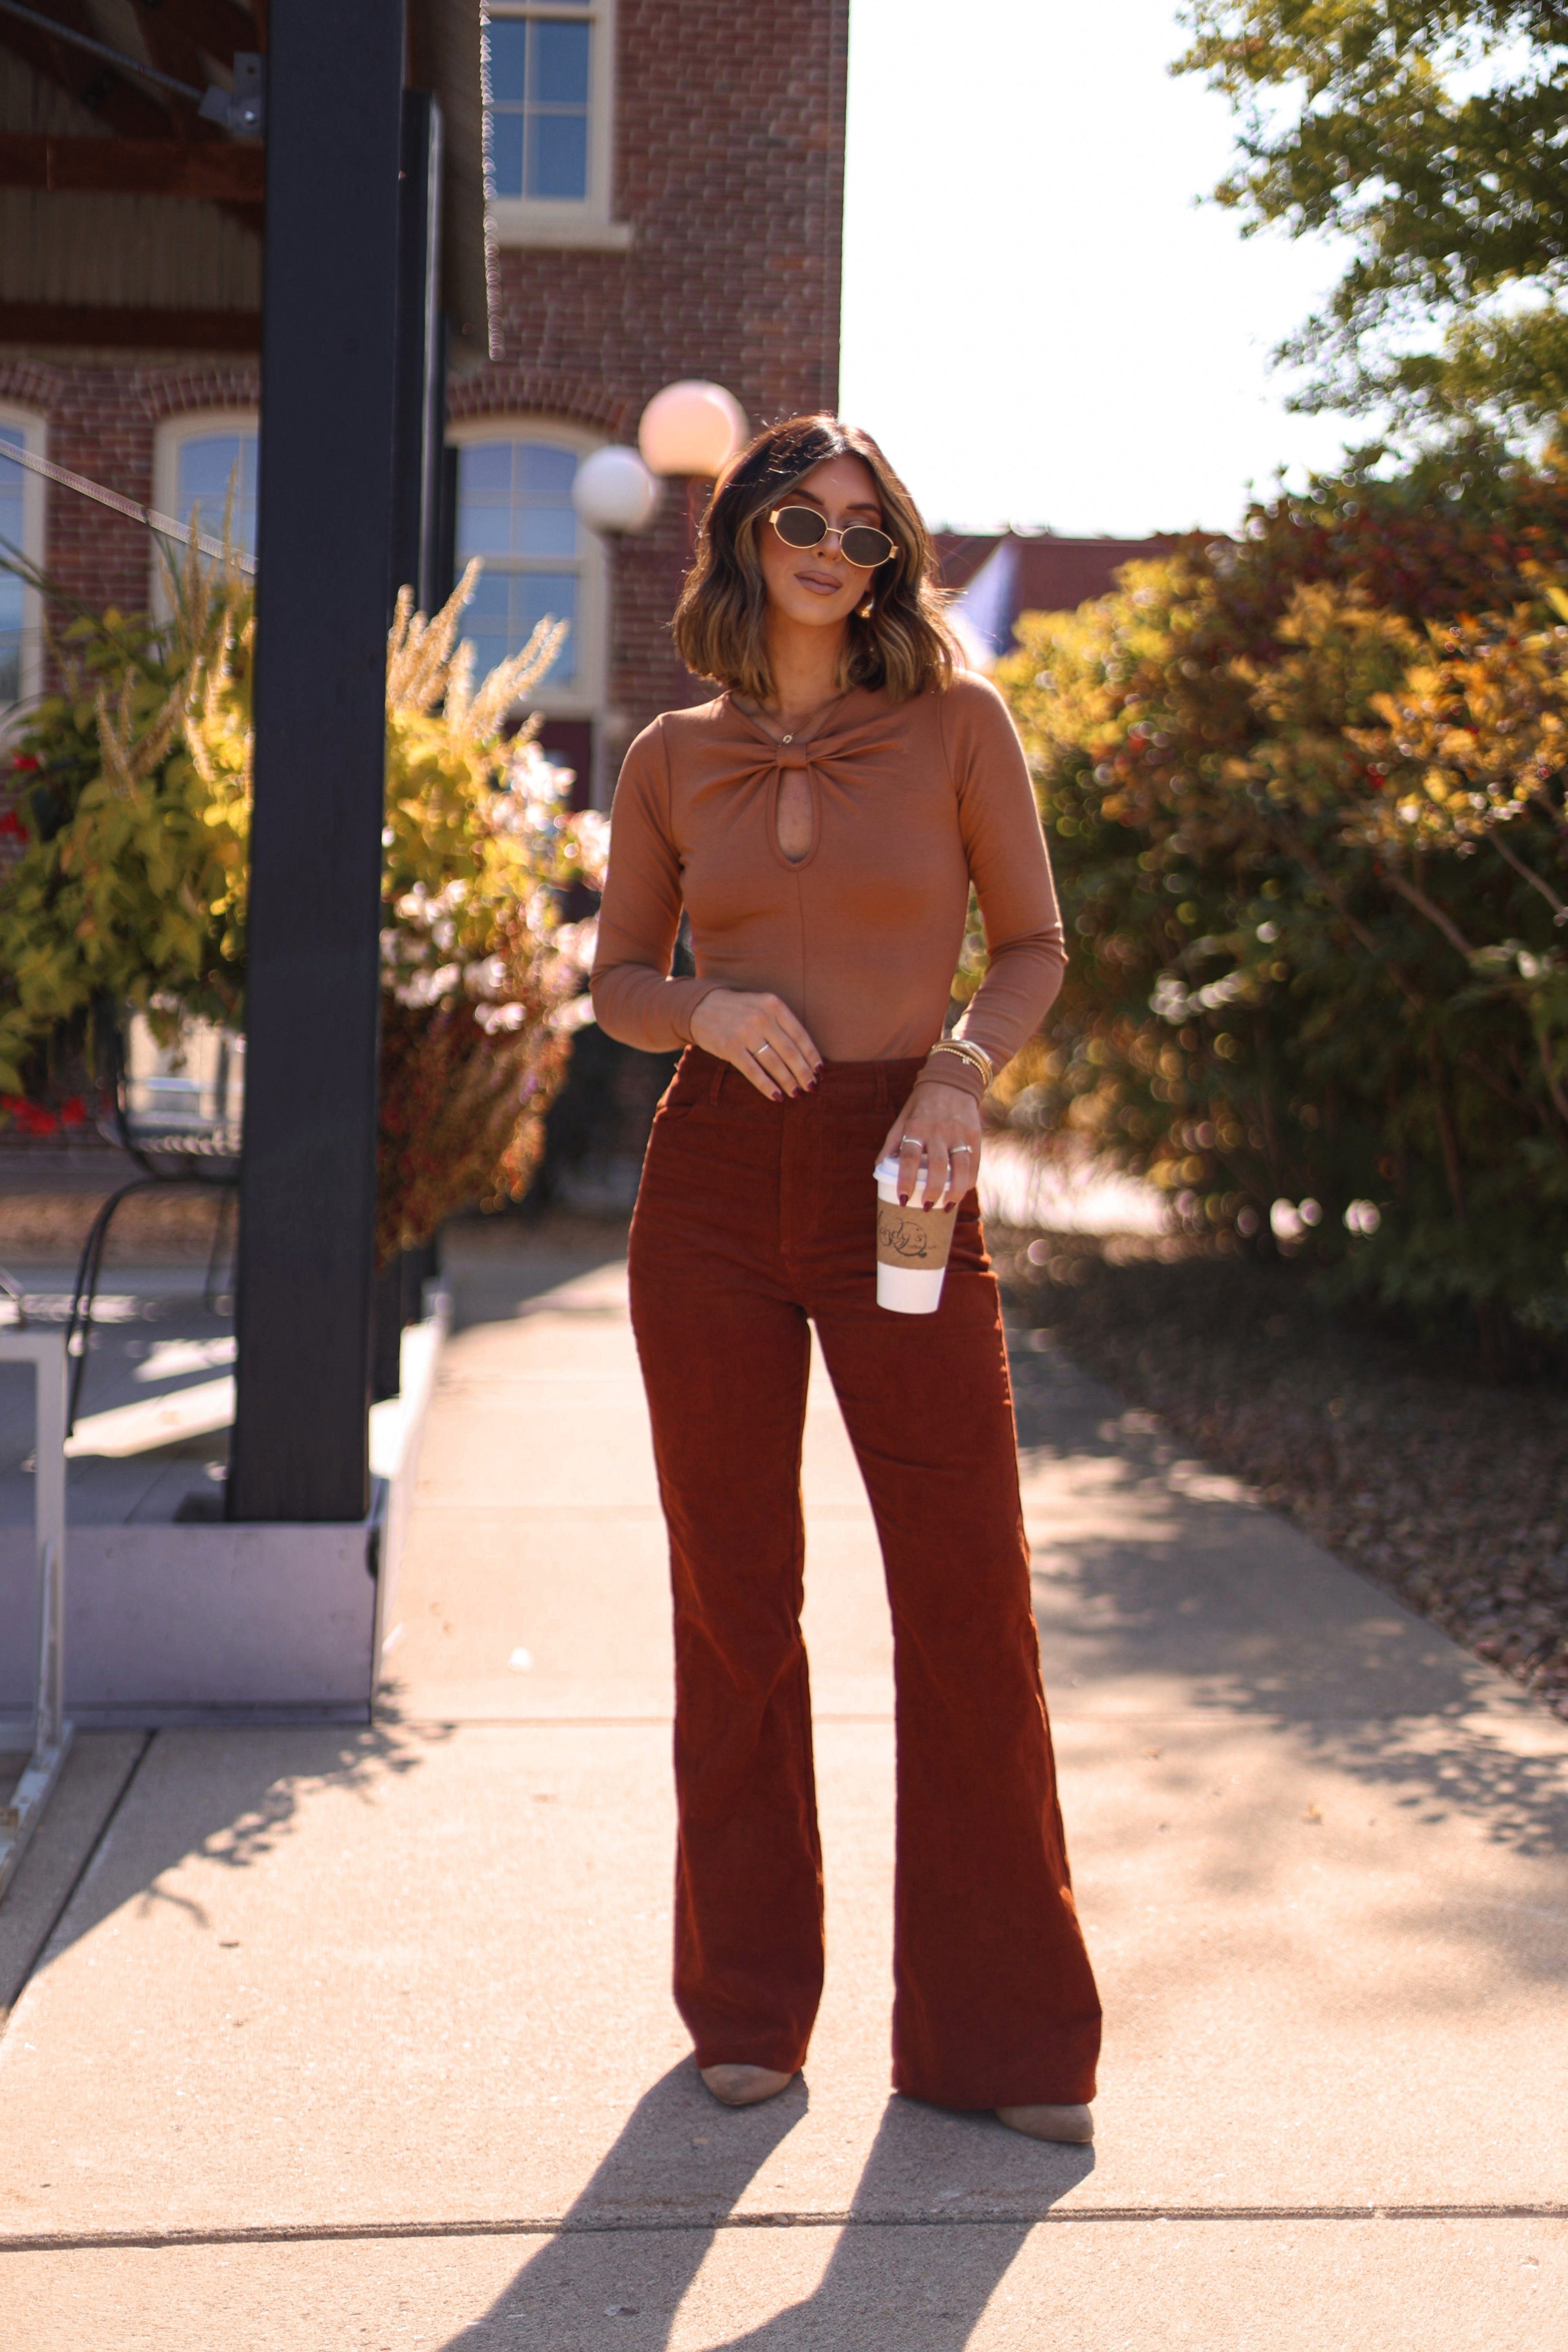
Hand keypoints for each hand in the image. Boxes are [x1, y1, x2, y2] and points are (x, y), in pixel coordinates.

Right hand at [688, 988, 822, 1099]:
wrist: (702, 1007)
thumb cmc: (740, 1011)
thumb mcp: (763, 1007)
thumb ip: (782, 1024)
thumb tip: (806, 1056)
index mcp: (774, 1005)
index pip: (800, 1035)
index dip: (812, 1056)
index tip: (820, 1071)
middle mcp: (761, 1017)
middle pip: (790, 1051)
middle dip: (803, 1072)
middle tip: (812, 1087)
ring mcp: (745, 1032)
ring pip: (774, 1063)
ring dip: (788, 1081)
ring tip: (797, 1094)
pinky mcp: (730, 1047)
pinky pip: (753, 1071)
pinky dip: (767, 1086)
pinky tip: (777, 1096)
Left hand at [879, 1079, 981, 1210]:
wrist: (951, 1081)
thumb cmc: (921, 1106)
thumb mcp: (903, 1119)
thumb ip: (892, 1143)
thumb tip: (878, 1168)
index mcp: (916, 1127)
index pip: (909, 1158)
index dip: (905, 1181)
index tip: (903, 1199)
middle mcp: (938, 1130)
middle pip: (937, 1166)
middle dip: (932, 1191)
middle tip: (927, 1207)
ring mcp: (959, 1132)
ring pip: (960, 1167)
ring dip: (954, 1191)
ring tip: (947, 1206)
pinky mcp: (974, 1134)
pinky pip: (974, 1163)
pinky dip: (968, 1181)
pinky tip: (961, 1192)